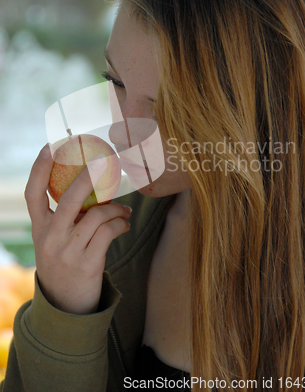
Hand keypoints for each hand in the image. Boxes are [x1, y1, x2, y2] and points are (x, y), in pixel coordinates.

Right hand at [24, 143, 130, 314]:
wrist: (66, 306)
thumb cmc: (66, 263)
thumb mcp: (56, 240)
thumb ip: (68, 218)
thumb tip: (96, 189)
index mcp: (39, 228)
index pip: (33, 194)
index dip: (39, 168)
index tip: (50, 146)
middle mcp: (50, 238)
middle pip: (68, 199)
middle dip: (88, 177)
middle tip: (103, 162)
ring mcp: (67, 251)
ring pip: (96, 215)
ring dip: (116, 209)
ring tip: (124, 211)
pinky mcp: (87, 263)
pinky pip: (109, 232)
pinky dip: (121, 224)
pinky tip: (124, 225)